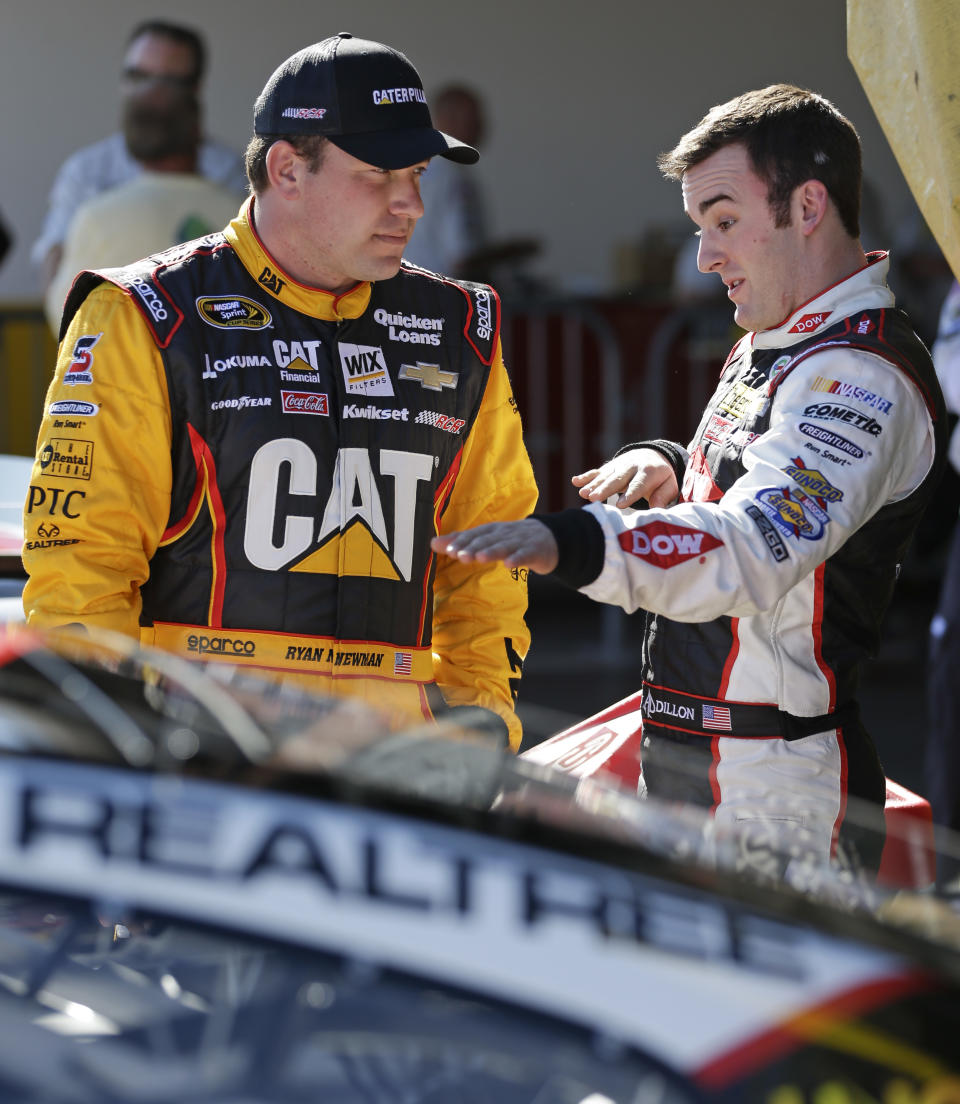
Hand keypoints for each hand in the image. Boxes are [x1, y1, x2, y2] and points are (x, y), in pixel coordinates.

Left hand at [431, 519, 558, 573]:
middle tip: (459, 555)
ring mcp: (519, 541)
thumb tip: (433, 543)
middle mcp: (503, 533)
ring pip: (504, 546)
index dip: (461, 541)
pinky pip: (525, 555)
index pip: (473, 535)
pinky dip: (517, 558)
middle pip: (486, 540)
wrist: (548, 539)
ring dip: (491, 551)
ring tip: (479, 558)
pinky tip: (509, 565)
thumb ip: (461, 542)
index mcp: (491, 530)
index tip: (448, 549)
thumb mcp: (487, 539)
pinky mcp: (533, 551)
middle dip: (472, 547)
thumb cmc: (512, 540)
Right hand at [571, 448, 677, 508]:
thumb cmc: (661, 477)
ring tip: (584, 494)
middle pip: (618, 480)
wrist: (651, 455)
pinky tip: (575, 481)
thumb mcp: (669, 484)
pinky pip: (597, 472)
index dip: (630, 494)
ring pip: (605, 476)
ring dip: (594, 485)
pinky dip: (586, 476)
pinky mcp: (609, 467)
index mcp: (649, 472)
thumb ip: (663, 496)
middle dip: (606, 489)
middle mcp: (631, 467)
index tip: (620, 505)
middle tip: (595, 498)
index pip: (638, 484)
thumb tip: (657, 509)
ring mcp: (619, 466)